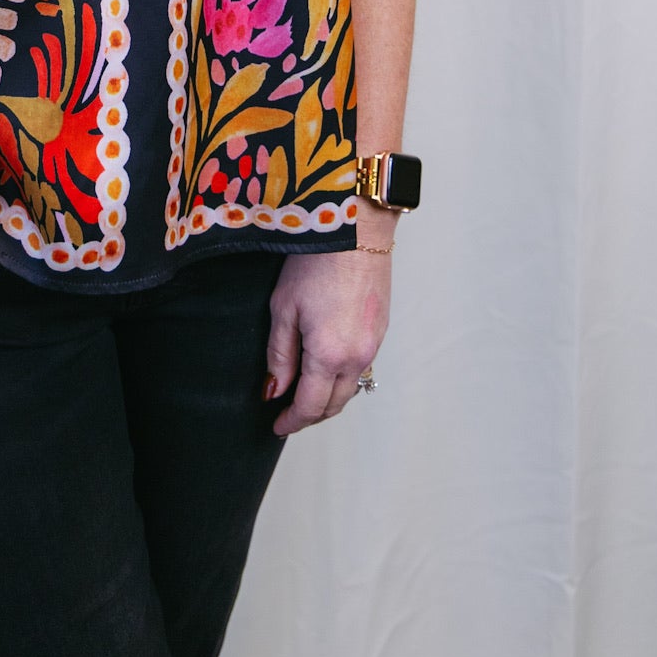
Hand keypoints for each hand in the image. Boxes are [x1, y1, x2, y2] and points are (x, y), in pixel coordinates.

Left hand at [265, 245, 392, 436]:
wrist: (355, 230)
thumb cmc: (315, 262)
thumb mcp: (284, 308)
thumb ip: (279, 355)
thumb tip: (274, 391)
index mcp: (330, 355)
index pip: (310, 406)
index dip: (292, 421)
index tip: (276, 427)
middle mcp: (358, 356)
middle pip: (334, 404)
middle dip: (310, 415)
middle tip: (288, 415)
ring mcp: (374, 344)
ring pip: (350, 388)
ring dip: (328, 398)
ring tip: (305, 394)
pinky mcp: (381, 331)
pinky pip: (362, 367)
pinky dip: (343, 377)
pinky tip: (328, 368)